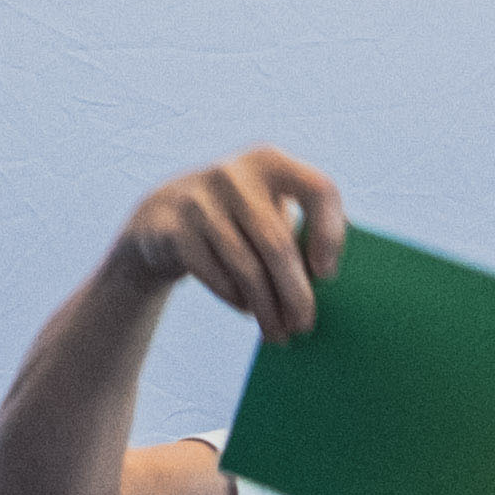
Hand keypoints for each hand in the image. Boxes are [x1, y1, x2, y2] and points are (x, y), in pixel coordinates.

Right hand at [110, 148, 346, 336]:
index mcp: (271, 162)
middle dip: (295, 293)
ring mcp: (200, 201)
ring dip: (267, 308)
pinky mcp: (174, 231)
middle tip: (305, 326)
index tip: (327, 275)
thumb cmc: (238, 218)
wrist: (163, 215)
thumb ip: (301, 231)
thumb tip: (327, 284)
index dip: (330, 233)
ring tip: (279, 333)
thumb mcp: (267, 207)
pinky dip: (237, 299)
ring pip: (246, 268)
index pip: (318, 189)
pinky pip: (217, 277)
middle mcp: (236, 175)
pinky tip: (248, 310)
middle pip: (277, 244)